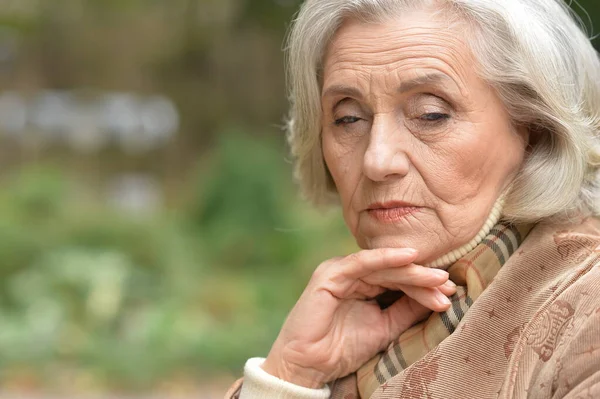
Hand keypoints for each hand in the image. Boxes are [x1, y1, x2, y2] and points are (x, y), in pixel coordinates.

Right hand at [261, 248, 455, 388]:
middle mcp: (352, 273)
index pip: (398, 279)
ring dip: (412, 272)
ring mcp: (340, 270)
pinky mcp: (330, 273)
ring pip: (383, 267)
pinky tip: (410, 257)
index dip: (423, 285)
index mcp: (363, 283)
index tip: (449, 294)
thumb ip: (406, 310)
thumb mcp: (385, 328)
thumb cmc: (342, 349)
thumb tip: (438, 297)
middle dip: (422, 278)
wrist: (310, 365)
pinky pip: (362, 262)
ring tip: (438, 280)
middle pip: (394, 271)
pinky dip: (385, 258)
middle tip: (447, 285)